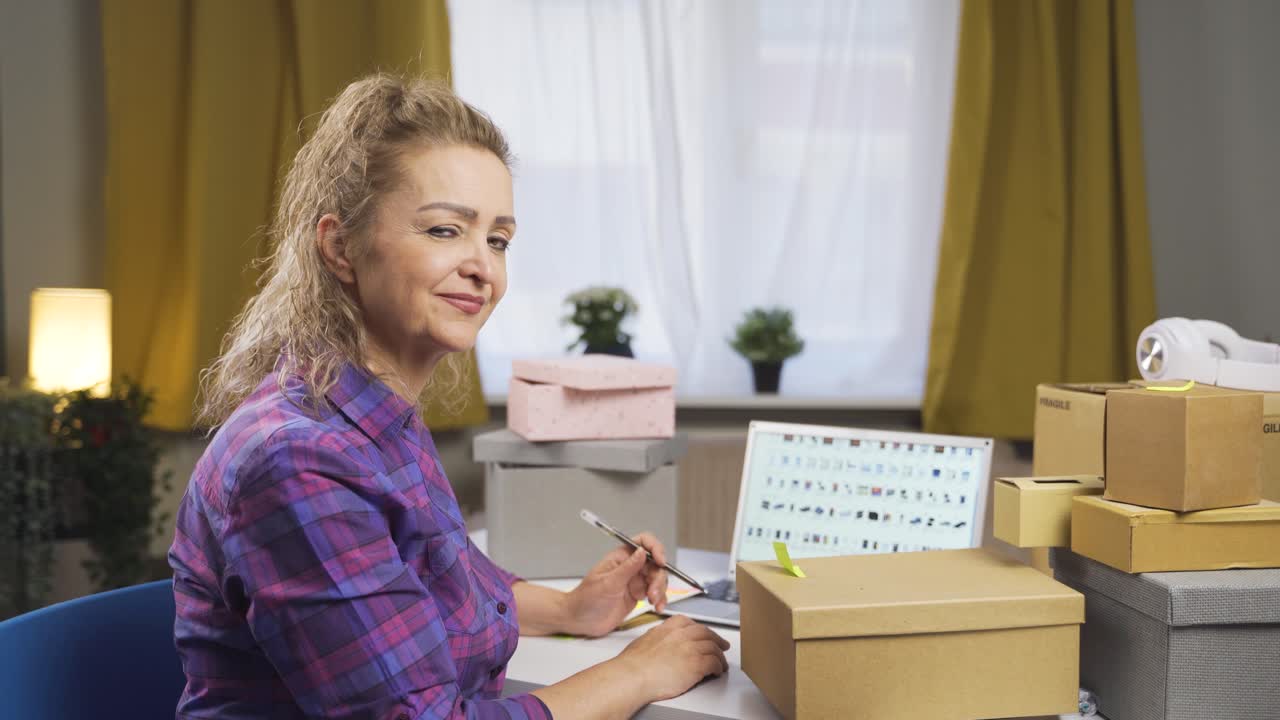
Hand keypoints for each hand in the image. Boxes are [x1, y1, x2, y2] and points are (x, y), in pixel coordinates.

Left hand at [564, 532, 669, 636]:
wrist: (579, 620)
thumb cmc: (586, 599)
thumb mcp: (607, 583)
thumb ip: (627, 568)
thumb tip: (642, 551)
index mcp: (620, 557)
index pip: (643, 542)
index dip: (655, 548)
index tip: (660, 561)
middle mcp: (630, 567)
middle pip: (655, 563)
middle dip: (658, 576)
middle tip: (653, 592)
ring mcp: (635, 581)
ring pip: (658, 578)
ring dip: (660, 589)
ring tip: (654, 602)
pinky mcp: (638, 595)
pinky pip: (656, 593)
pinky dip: (660, 599)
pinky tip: (657, 606)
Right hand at [616, 616, 730, 701]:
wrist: (633, 676)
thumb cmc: (633, 665)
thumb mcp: (644, 641)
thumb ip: (656, 639)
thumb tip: (658, 645)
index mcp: (668, 628)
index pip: (690, 623)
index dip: (701, 630)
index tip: (704, 634)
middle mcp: (682, 635)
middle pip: (706, 633)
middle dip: (716, 639)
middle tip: (721, 645)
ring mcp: (691, 648)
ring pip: (713, 648)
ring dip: (720, 656)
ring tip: (722, 663)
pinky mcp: (697, 664)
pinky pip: (714, 662)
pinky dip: (718, 667)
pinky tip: (717, 671)